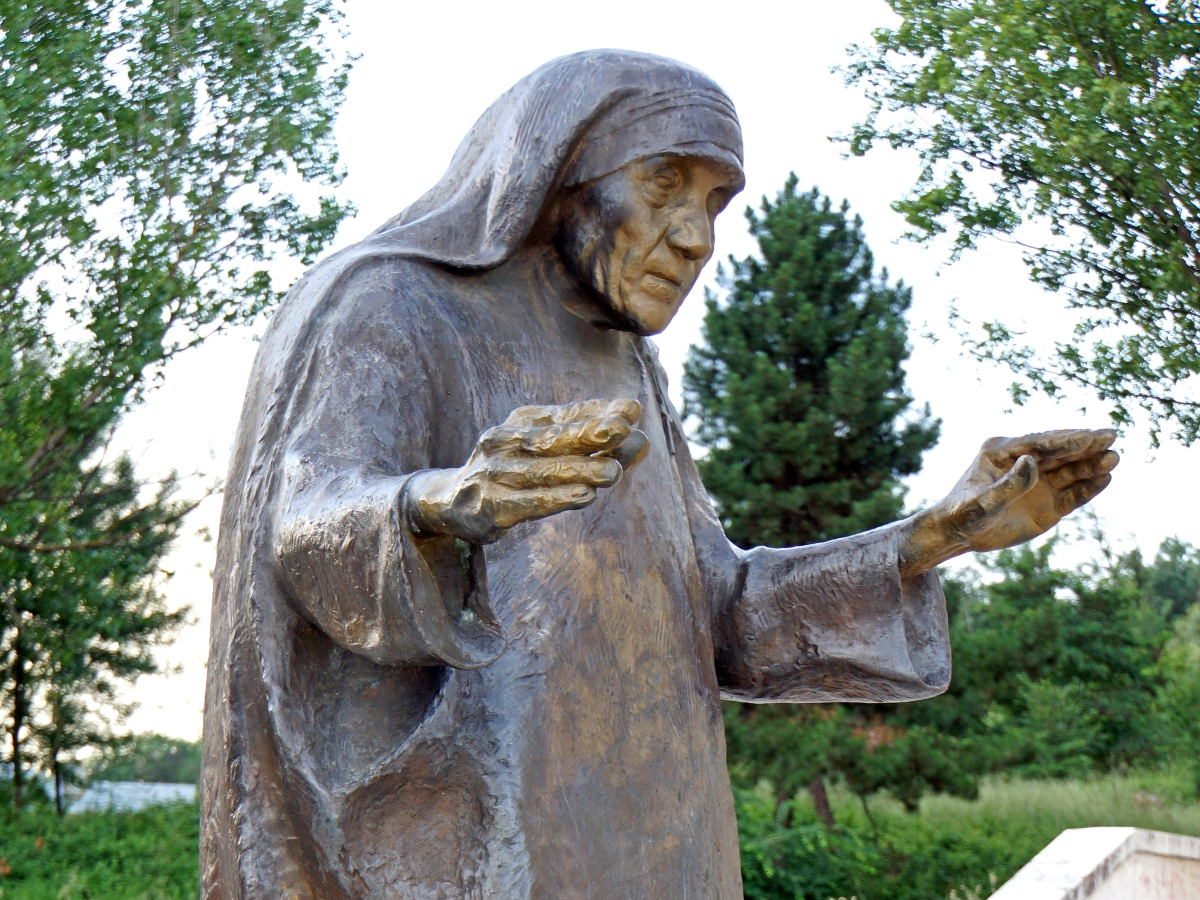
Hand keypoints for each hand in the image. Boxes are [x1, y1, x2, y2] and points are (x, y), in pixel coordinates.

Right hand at [405, 399, 648, 543]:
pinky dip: (556, 498)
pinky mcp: (490, 507)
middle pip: (552, 438)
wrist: (450, 502)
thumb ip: (594, 447)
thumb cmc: (513, 472)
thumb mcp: (548, 452)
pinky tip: (584, 495)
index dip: (597, 412)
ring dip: (580, 470)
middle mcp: (505, 442)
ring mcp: (495, 474)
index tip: (631, 410)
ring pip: (543, 472)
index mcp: (522, 422)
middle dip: (588, 432)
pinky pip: (528, 502)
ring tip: (613, 471)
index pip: (565, 415)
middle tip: (622, 428)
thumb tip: (642, 439)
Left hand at [900, 429, 1118, 577]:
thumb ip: (1008, 484)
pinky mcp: (1048, 503)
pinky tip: (1105, 480)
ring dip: (1091, 465)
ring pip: (1070, 471)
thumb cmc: (963, 513)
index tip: (1090, 436)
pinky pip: (1072, 494)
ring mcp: (1038, 482)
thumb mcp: (983, 501)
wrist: (959, 534)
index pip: (1040, 444)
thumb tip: (1031, 461)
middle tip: (1111, 435)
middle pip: (1060, 452)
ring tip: (1114, 458)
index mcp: (1003, 452)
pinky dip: (1088, 488)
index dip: (1066, 440)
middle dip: (1085, 445)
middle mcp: (1024, 463)